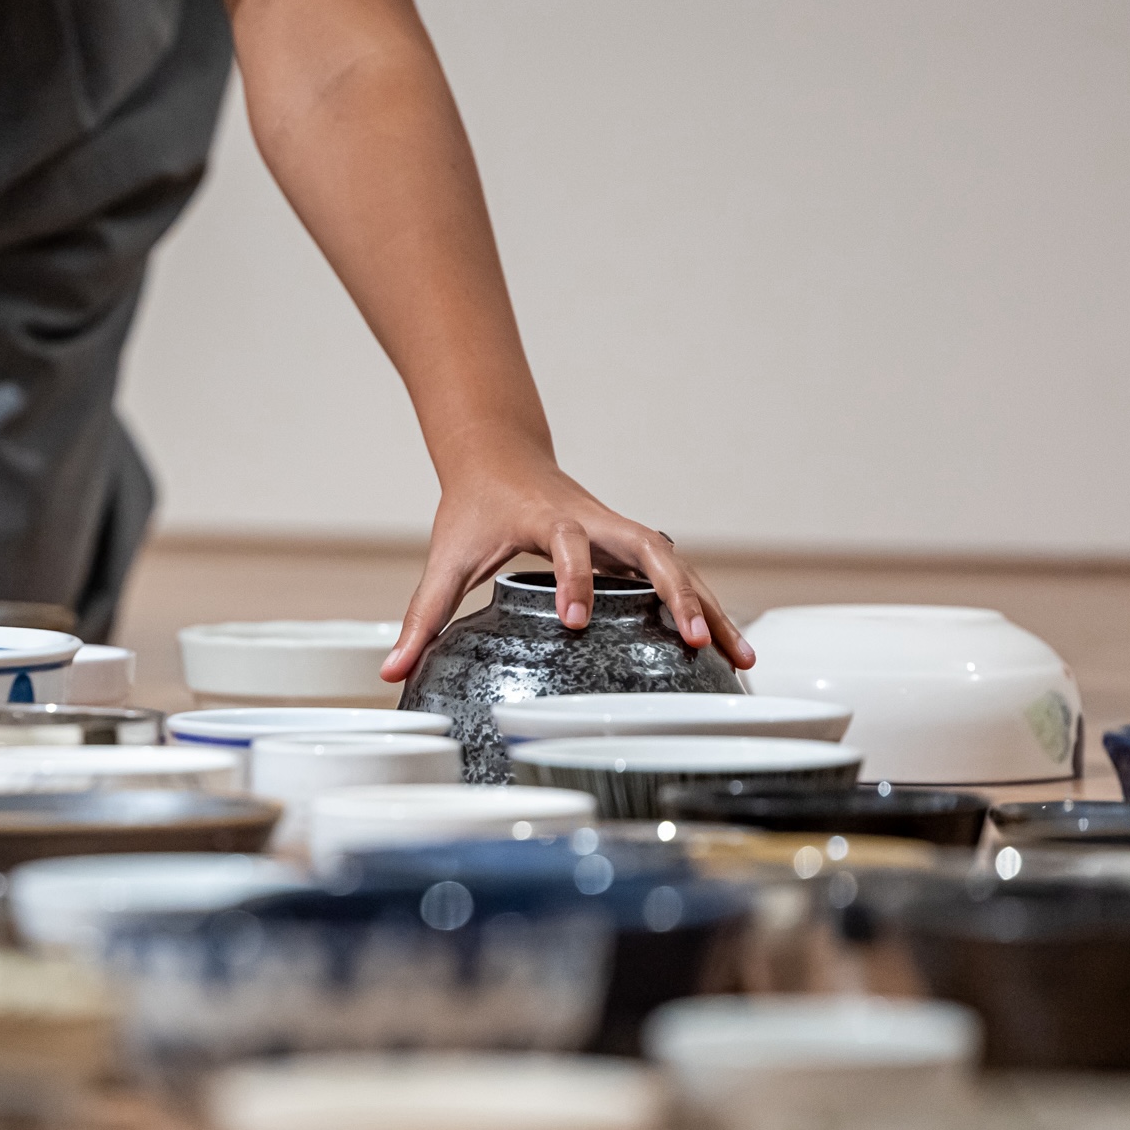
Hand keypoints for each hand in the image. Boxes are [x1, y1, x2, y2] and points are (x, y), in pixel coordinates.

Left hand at [379, 438, 754, 682]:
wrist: (501, 458)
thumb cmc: (473, 510)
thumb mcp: (445, 559)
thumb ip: (422, 616)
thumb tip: (391, 670)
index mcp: (549, 519)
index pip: (568, 544)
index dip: (574, 579)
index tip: (574, 622)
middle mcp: (596, 521)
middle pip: (650, 549)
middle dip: (677, 594)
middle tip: (696, 642)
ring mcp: (619, 532)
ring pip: (677, 563)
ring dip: (708, 605)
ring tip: (738, 655)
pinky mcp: (630, 545)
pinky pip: (676, 573)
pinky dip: (702, 603)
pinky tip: (725, 643)